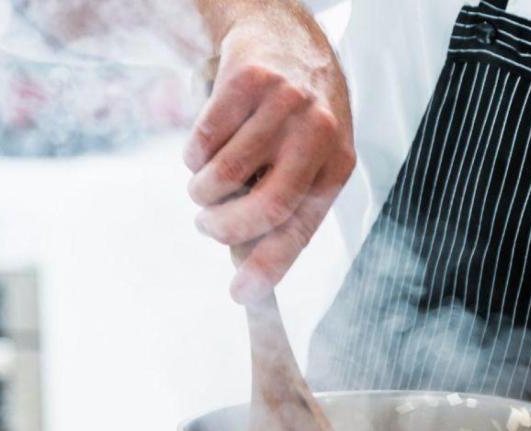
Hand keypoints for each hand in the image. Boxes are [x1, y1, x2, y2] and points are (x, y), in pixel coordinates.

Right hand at [184, 2, 355, 303]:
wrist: (283, 36)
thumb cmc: (296, 115)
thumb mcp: (312, 159)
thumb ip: (288, 208)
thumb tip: (251, 270)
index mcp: (337, 164)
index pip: (301, 228)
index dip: (269, 266)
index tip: (240, 294)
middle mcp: (317, 132)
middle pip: (265, 207)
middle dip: (224, 229)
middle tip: (206, 227)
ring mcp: (283, 104)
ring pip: (223, 175)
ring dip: (202, 192)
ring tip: (205, 185)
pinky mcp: (247, 80)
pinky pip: (202, 141)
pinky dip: (193, 156)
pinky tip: (205, 147)